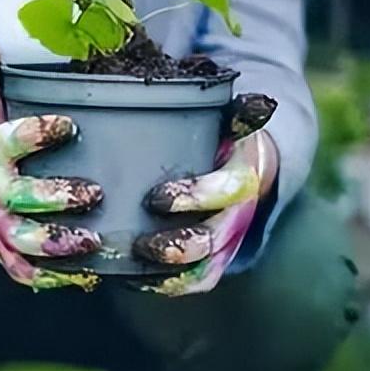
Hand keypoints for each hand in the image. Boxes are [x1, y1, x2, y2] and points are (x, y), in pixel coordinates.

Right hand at [0, 40, 102, 289]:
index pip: (11, 142)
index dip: (38, 134)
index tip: (69, 124)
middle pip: (20, 200)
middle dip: (55, 198)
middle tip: (93, 192)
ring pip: (24, 242)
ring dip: (58, 243)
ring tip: (94, 240)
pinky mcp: (3, 251)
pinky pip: (25, 271)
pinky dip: (52, 277)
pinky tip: (85, 275)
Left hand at [134, 94, 279, 295]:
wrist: (247, 154)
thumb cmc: (220, 126)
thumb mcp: (222, 108)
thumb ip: (218, 100)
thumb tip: (222, 87)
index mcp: (247, 169)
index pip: (231, 190)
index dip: (196, 197)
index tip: (156, 197)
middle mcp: (241, 210)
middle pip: (218, 240)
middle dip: (180, 246)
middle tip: (140, 243)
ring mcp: (225, 239)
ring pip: (204, 269)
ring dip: (167, 274)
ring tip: (127, 264)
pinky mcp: (209, 259)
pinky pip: (190, 282)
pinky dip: (160, 284)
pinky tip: (122, 277)